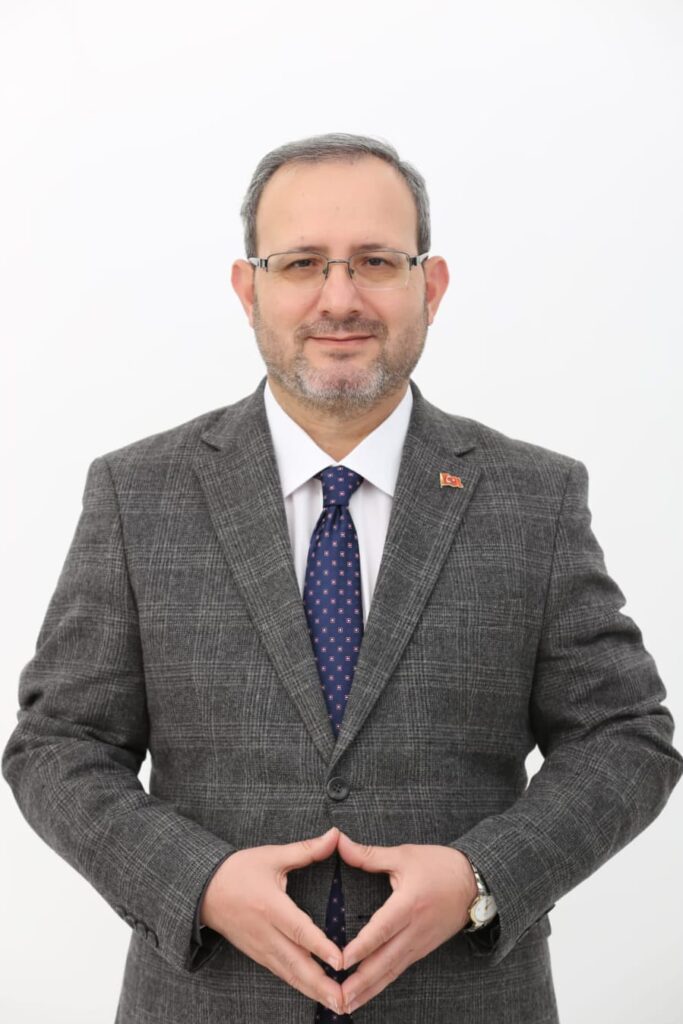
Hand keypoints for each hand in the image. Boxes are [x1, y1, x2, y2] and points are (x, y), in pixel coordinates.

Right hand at [200, 826, 345, 1015]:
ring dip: (314, 991)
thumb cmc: (239, 870)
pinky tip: (318, 995)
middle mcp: (265, 932)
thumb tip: (336, 835)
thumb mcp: (272, 856)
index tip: (339, 960)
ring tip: (338, 1005)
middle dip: (321, 984)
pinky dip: (301, 986)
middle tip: (344, 999)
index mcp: (270, 905)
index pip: (297, 929)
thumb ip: (306, 850)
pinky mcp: (259, 955)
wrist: (203, 890)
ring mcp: (261, 947)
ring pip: (290, 974)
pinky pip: (282, 973)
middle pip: (295, 962)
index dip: (319, 945)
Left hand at [336, 834, 476, 1014]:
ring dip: (367, 990)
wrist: (475, 883)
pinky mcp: (421, 950)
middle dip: (360, 982)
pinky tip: (366, 994)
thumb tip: (339, 842)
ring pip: (390, 972)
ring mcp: (419, 944)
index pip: (382, 930)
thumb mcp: (404, 855)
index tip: (340, 961)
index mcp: (409, 905)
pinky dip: (380, 984)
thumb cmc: (439, 866)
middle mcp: (414, 930)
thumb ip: (369, 855)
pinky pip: (398, 970)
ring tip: (344, 1006)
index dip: (361, 947)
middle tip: (337, 999)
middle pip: (384, 961)